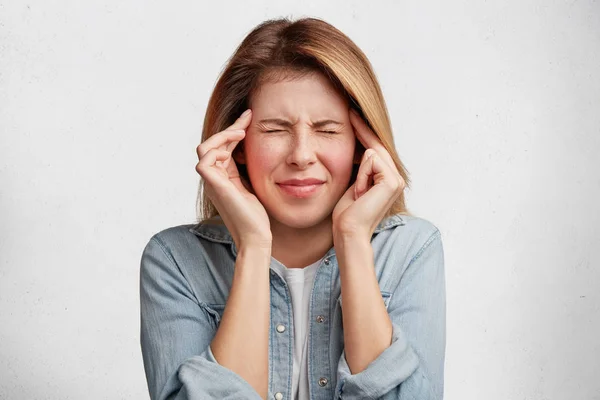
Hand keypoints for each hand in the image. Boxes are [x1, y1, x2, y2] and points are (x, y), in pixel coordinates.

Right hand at [196, 109, 271, 248]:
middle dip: (229, 128)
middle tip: (248, 117)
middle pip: (211, 144)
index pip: (222, 147)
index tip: (249, 117)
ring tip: (242, 134)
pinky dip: (216, 151)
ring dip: (222, 136)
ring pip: (204, 149)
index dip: (233, 130)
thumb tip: (251, 150)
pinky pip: (204, 162)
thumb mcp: (252, 184)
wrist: (256, 236)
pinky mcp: (215, 187)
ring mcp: (212, 183)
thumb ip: (245, 169)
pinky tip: (234, 148)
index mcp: (222, 177)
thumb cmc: (256, 216)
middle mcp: (214, 178)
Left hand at [332, 109, 405, 240]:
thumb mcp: (352, 182)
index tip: (352, 112)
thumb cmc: (346, 213)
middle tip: (350, 110)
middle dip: (361, 130)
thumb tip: (356, 146)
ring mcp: (396, 180)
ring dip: (359, 171)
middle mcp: (396, 178)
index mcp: (388, 179)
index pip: (375, 148)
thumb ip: (359, 166)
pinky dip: (361, 175)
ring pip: (373, 152)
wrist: (348, 231)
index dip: (364, 131)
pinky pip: (371, 160)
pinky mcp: (392, 181)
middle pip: (376, 146)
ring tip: (358, 192)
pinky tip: (360, 192)